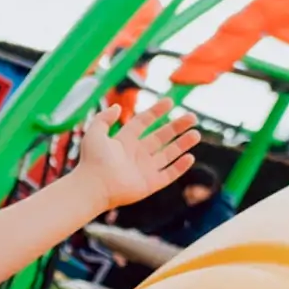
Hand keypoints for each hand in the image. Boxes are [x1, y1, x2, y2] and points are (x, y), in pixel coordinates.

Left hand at [76, 98, 200, 209]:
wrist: (94, 186)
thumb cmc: (92, 160)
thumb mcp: (94, 132)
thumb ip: (104, 118)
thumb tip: (118, 107)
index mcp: (124, 141)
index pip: (143, 123)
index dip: (156, 112)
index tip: (169, 102)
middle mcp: (136, 154)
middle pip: (161, 137)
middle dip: (177, 127)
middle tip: (192, 117)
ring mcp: (144, 170)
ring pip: (168, 154)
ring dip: (182, 144)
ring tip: (196, 134)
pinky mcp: (149, 185)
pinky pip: (168, 175)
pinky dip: (179, 167)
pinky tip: (190, 157)